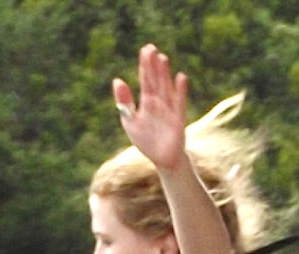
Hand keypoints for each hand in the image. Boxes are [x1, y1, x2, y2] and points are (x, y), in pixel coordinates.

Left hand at [113, 44, 188, 171]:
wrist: (163, 160)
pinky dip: (180, 91)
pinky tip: (180, 77)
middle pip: (156, 80)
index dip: (144, 65)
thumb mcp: (130, 122)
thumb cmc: (147, 141)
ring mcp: (169, 110)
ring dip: (164, 74)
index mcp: (147, 101)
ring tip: (162, 58)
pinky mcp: (178, 120)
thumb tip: (118, 80)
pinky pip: (179, 103)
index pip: (145, 80)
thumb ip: (124, 102)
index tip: (145, 50)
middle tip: (151, 48)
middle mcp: (159, 102)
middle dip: (153, 65)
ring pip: (166, 88)